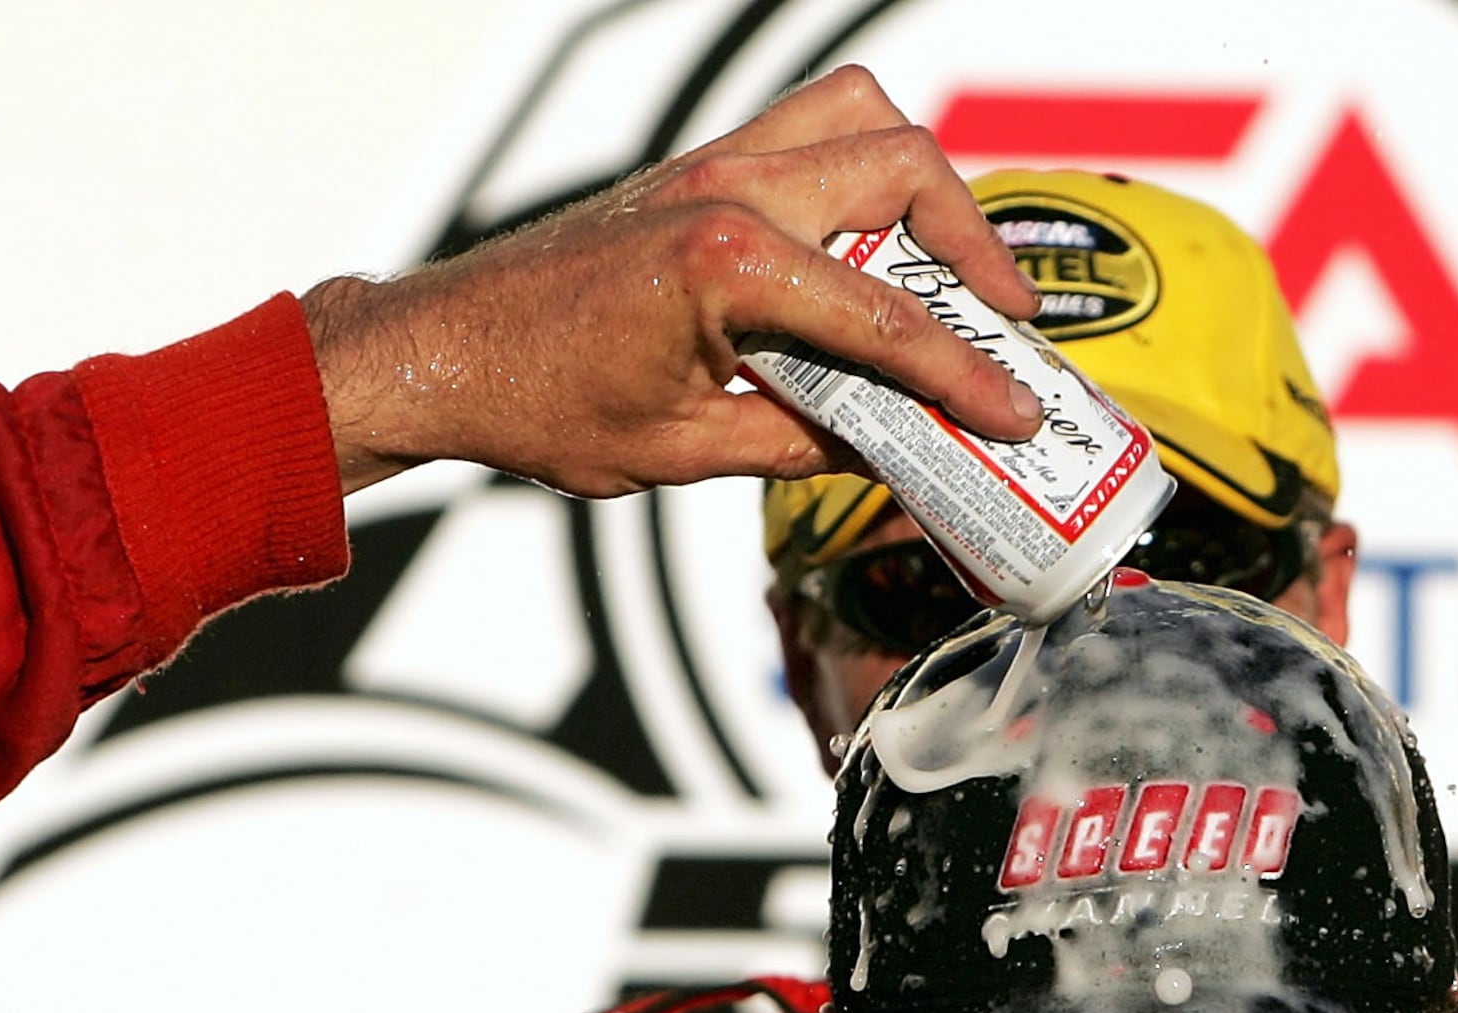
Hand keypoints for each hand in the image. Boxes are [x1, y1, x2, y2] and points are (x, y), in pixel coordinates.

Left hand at [305, 66, 1041, 496]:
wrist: (442, 352)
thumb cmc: (536, 400)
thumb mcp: (684, 450)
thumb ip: (802, 443)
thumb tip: (893, 449)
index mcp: (727, 264)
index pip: (886, 319)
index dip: (966, 374)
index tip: (1016, 414)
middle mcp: (727, 190)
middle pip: (903, 172)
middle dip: (974, 250)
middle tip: (1005, 325)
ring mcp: (711, 165)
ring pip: (860, 118)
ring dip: (924, 184)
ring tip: (951, 266)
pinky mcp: (697, 168)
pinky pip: (808, 131)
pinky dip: (863, 170)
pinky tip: (874, 245)